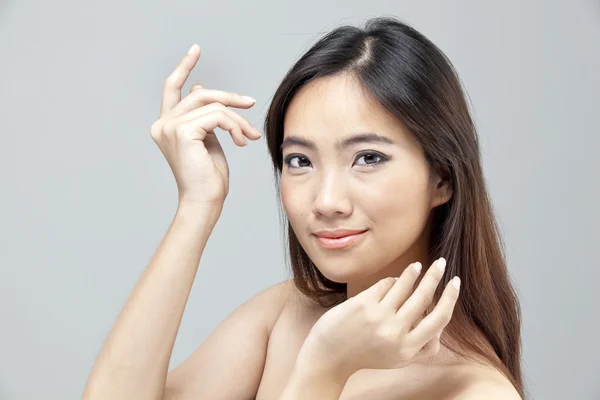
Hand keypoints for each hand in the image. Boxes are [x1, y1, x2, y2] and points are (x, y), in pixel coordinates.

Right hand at [150, 44, 261, 207]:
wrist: (204, 200)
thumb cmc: (208, 176)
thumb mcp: (207, 139)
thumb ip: (202, 115)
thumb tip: (201, 89)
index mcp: (166, 125)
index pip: (172, 88)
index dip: (184, 67)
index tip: (196, 50)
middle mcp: (163, 124)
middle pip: (201, 94)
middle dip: (230, 98)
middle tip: (250, 104)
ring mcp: (170, 127)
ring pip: (213, 105)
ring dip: (238, 119)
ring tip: (249, 136)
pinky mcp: (183, 132)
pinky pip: (218, 116)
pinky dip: (235, 126)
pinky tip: (242, 142)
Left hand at [297, 258, 459, 379]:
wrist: (330, 356)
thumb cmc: (366, 354)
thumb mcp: (397, 359)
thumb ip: (420, 345)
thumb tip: (438, 319)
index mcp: (408, 348)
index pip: (439, 319)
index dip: (450, 299)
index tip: (455, 283)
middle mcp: (395, 333)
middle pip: (425, 298)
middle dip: (436, 276)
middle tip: (442, 263)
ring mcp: (379, 317)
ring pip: (405, 286)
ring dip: (415, 272)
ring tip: (419, 265)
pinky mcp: (363, 304)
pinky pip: (385, 284)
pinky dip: (392, 280)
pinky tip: (395, 280)